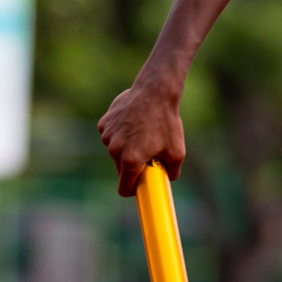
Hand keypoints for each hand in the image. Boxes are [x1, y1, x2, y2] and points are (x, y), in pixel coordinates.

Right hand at [98, 79, 185, 196]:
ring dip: (125, 148)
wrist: (156, 92)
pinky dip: (119, 133)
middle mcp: (114, 150)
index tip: (139, 185)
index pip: (124, 188)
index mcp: (130, 161)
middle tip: (147, 154)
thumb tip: (168, 179)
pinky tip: (133, 123)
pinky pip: (110, 135)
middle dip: (132, 166)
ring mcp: (107, 136)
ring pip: (115, 151)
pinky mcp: (104, 123)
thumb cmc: (167, 122)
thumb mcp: (178, 152)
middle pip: (120, 169)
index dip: (132, 190)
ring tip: (143, 134)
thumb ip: (172, 172)